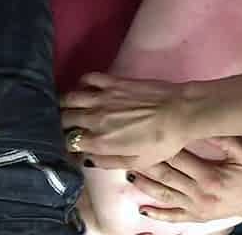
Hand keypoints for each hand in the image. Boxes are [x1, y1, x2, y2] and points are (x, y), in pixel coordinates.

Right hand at [61, 72, 195, 169]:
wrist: (181, 113)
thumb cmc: (163, 141)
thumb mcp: (138, 163)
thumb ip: (110, 162)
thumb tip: (89, 159)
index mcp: (101, 142)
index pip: (69, 143)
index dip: (66, 145)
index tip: (69, 145)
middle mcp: (96, 119)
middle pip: (64, 119)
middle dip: (60, 124)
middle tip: (64, 126)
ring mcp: (104, 98)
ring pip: (69, 98)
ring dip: (64, 104)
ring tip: (66, 108)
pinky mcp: (114, 82)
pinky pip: (89, 78)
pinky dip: (82, 83)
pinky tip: (85, 89)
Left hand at [129, 137, 241, 221]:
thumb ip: (226, 140)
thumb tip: (206, 126)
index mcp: (209, 176)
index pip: (179, 158)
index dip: (161, 146)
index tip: (147, 134)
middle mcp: (199, 193)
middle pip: (166, 176)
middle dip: (147, 164)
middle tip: (128, 152)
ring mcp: (195, 207)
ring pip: (164, 195)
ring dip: (145, 186)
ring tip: (129, 174)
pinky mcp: (196, 217)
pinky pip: (173, 217)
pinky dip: (156, 214)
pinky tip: (142, 209)